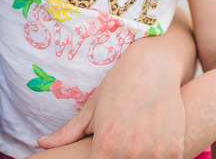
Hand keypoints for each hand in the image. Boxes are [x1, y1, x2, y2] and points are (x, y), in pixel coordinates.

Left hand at [39, 38, 186, 158]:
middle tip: (118, 143)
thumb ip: (68, 132)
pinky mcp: (174, 150)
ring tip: (134, 141)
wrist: (154, 65)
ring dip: (137, 158)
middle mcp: (131, 152)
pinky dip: (156, 156)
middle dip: (116, 158)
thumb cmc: (119, 84)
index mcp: (106, 145)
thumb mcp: (92, 107)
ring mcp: (155, 152)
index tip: (100, 152)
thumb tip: (41, 143)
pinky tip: (150, 142)